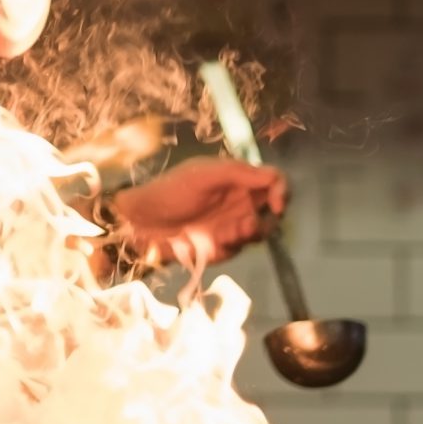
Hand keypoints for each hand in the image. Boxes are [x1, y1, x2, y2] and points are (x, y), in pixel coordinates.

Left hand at [107, 157, 289, 266]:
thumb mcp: (204, 174)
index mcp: (238, 179)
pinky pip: (235, 251)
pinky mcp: (219, 248)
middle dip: (264, 222)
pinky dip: (226, 249)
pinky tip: (207, 245)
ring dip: (244, 236)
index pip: (274, 181)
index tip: (276, 205)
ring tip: (221, 236)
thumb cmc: (171, 190)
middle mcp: (239, 202)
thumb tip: (274, 177)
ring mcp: (230, 226)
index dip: (282, 192)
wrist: (140, 221)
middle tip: (243, 227)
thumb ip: (239, 173)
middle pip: (272, 213)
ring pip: (257, 235)